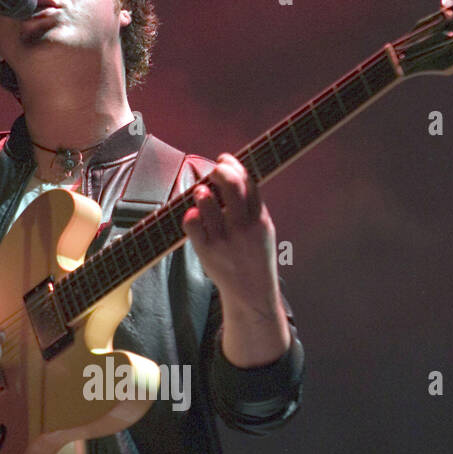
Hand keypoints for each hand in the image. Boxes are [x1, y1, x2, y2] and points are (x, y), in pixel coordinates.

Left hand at [182, 154, 278, 303]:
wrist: (252, 293)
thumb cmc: (253, 257)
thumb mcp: (262, 230)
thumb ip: (251, 206)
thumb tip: (232, 175)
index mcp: (260, 218)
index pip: (248, 180)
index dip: (234, 164)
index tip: (224, 159)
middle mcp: (243, 226)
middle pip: (230, 183)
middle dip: (219, 169)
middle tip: (212, 171)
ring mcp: (224, 239)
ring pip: (206, 200)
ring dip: (201, 191)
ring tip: (201, 194)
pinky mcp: (207, 251)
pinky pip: (191, 222)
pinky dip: (190, 214)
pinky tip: (194, 216)